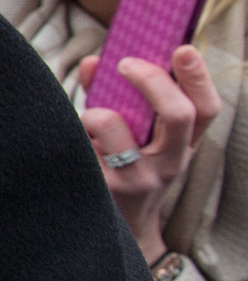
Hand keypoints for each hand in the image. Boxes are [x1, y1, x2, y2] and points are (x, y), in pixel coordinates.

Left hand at [78, 45, 222, 261]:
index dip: (198, 77)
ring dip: (95, 111)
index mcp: (185, 145)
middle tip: (125, 62)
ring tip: (89, 119)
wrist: (117, 232)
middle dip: (152, 80)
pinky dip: (73, 132)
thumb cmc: (123, 170)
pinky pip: (80, 145)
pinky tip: (75, 143)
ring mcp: (138, 178)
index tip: (182, 48)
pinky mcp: (104, 189)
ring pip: (115, 126)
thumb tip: (95, 62)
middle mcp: (170, 162)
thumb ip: (116, 96)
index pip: (207, 109)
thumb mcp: (135, 138)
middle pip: (179, 114)